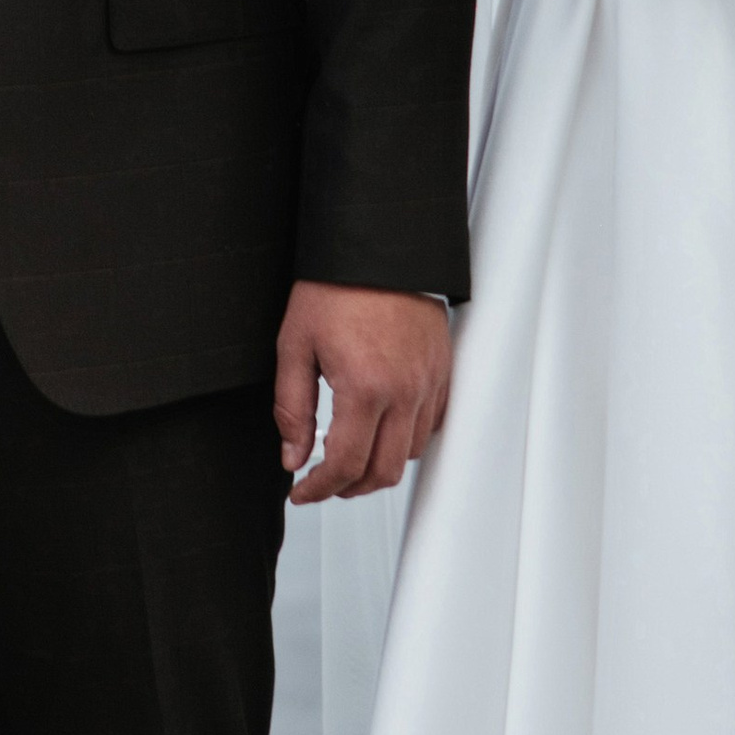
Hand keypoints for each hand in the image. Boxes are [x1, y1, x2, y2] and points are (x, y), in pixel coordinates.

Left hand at [274, 281, 452, 503]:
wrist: (378, 244)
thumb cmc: (337, 285)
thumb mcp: (295, 344)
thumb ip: (292, 408)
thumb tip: (293, 455)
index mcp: (365, 387)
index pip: (346, 466)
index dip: (320, 490)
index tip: (303, 490)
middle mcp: (404, 391)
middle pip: (384, 472)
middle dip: (350, 488)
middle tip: (324, 483)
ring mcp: (429, 382)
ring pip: (412, 454)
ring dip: (380, 467)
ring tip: (352, 457)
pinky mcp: (443, 371)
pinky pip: (432, 425)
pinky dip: (408, 440)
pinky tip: (384, 430)